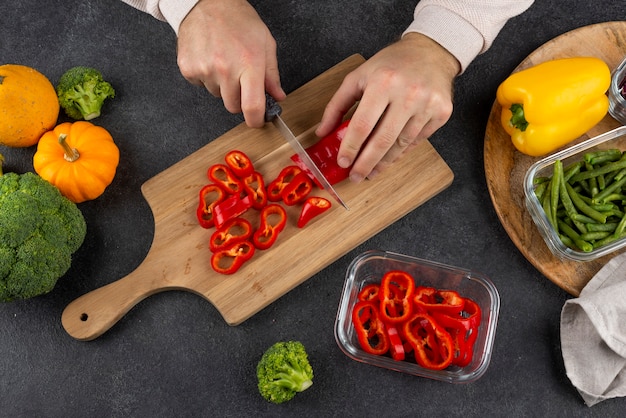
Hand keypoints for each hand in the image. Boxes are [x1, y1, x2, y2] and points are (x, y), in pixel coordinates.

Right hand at [176, 0, 285, 126]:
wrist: (206, 3)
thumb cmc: (238, 20)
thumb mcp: (265, 43)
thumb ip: (271, 74)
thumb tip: (277, 96)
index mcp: (249, 64)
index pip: (252, 107)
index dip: (256, 120)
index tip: (257, 121)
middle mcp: (226, 69)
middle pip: (233, 107)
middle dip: (239, 99)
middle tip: (240, 79)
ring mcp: (205, 70)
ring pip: (217, 96)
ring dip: (222, 86)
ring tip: (224, 62)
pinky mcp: (188, 68)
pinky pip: (201, 85)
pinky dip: (206, 77)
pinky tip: (210, 59)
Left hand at [316, 33, 459, 181]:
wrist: (430, 51)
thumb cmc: (390, 64)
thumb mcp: (358, 77)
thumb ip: (337, 105)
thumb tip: (322, 132)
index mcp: (383, 82)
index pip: (363, 124)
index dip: (351, 147)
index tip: (343, 162)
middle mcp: (408, 93)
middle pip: (383, 140)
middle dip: (366, 163)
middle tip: (356, 176)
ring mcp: (427, 104)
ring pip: (401, 145)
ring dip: (384, 162)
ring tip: (371, 171)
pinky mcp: (442, 112)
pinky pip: (417, 140)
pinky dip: (401, 152)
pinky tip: (389, 157)